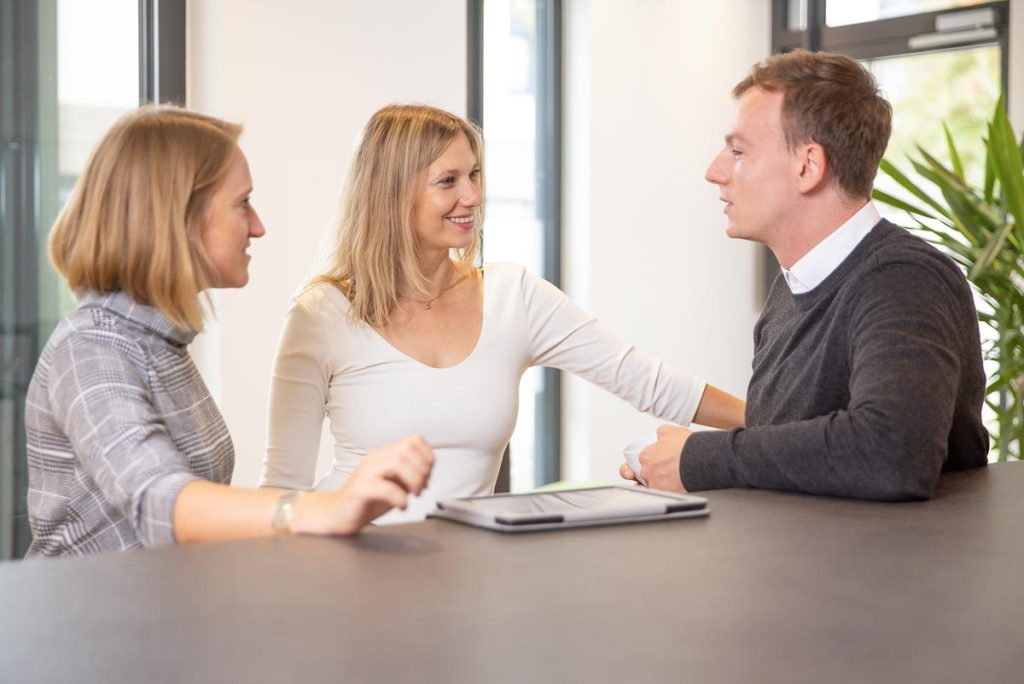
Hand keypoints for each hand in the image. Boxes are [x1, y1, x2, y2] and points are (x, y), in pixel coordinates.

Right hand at [296, 435, 434, 534]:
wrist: (336, 515)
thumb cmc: (366, 501)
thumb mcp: (393, 484)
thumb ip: (409, 476)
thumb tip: (428, 474)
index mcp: (384, 455)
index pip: (414, 440)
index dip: (428, 456)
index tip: (428, 475)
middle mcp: (374, 459)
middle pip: (407, 449)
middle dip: (422, 469)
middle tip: (421, 488)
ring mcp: (365, 472)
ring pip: (397, 462)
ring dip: (413, 480)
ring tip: (414, 495)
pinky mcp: (359, 489)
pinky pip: (384, 486)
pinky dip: (400, 497)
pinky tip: (402, 506)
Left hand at [619, 425, 690, 491]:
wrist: (701, 460)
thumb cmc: (687, 447)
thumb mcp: (671, 431)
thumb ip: (661, 433)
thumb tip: (660, 434)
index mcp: (646, 456)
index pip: (643, 458)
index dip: (652, 457)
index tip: (660, 458)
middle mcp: (647, 471)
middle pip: (646, 473)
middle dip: (655, 471)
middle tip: (666, 468)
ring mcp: (655, 484)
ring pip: (654, 485)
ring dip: (661, 482)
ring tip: (673, 477)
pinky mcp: (666, 494)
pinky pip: (665, 493)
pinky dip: (670, 490)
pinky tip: (677, 485)